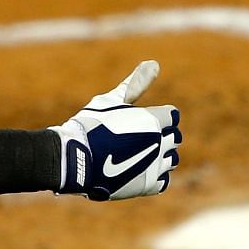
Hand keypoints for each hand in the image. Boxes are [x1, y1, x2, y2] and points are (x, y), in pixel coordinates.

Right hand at [52, 60, 180, 200]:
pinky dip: (155, 176)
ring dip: (160, 156)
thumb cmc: (90, 125)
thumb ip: (135, 84)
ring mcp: (155, 165)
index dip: (159, 117)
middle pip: (174, 138)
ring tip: (138, 156)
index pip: (172, 116)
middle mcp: (160, 142)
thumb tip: (153, 63)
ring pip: (171, 159)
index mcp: (154, 119)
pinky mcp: (148, 185)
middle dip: (161, 136)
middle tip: (138, 139)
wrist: (74, 159)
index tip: (144, 121)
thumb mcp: (111, 100)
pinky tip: (139, 171)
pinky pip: (163, 180)